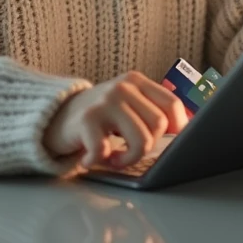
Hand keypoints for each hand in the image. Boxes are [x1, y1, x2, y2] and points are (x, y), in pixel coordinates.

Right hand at [43, 71, 189, 169]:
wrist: (56, 115)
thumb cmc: (100, 116)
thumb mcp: (127, 103)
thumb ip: (151, 109)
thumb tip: (186, 129)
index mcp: (136, 82)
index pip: (171, 104)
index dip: (178, 127)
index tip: (168, 141)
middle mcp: (123, 87)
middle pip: (158, 125)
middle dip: (147, 147)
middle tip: (129, 152)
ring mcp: (105, 102)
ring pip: (140, 140)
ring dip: (127, 159)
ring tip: (114, 159)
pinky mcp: (87, 119)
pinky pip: (106, 150)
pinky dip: (99, 160)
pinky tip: (91, 158)